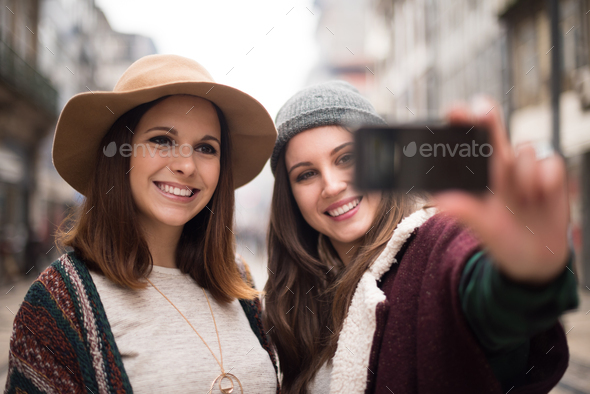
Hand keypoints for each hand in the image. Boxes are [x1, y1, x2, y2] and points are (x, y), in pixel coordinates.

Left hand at [433, 98, 569, 285]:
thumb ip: (466, 212)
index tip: (453, 111)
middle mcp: (501, 165)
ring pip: (524, 150)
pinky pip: (550, 161)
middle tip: (481, 111)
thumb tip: (441, 201)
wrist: (536, 259)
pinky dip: (546, 179)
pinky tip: (541, 197)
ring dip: (524, 174)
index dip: (462, 124)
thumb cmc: (503, 239)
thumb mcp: (484, 229)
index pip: (468, 143)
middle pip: (493, 130)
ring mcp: (526, 168)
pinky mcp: (551, 174)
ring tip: (524, 200)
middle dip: (488, 116)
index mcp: (480, 175)